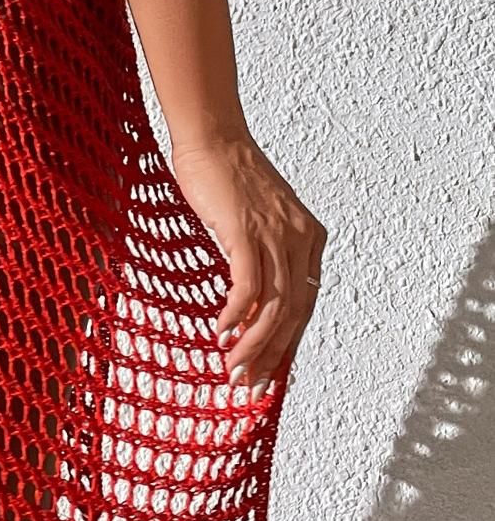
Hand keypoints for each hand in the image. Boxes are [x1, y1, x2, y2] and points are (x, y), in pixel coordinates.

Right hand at [169, 128, 326, 400]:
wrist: (211, 136)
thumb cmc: (224, 175)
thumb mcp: (254, 220)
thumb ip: (261, 254)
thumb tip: (245, 302)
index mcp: (309, 237)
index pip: (305, 304)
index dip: (287, 343)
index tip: (268, 372)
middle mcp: (300, 238)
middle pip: (294, 312)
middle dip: (272, 355)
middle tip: (250, 384)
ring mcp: (275, 235)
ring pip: (274, 307)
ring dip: (254, 345)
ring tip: (234, 369)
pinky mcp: (247, 232)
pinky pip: (248, 288)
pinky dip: (235, 315)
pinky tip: (220, 332)